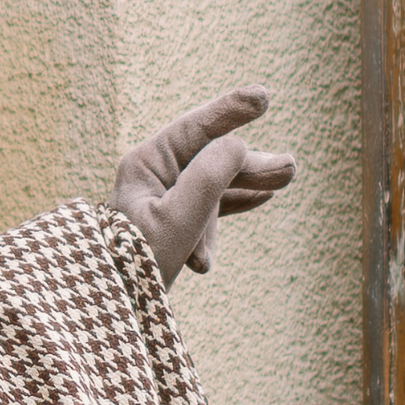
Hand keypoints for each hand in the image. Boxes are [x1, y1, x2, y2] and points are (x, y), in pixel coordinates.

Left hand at [109, 86, 296, 285]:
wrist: (114, 308)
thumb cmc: (139, 263)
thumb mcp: (177, 219)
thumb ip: (209, 177)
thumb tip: (238, 145)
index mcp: (144, 165)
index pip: (194, 128)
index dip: (229, 110)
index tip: (263, 96)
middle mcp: (151, 177)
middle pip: (210, 157)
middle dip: (250, 161)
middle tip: (290, 168)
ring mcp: (161, 200)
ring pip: (215, 181)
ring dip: (249, 182)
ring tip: (286, 177)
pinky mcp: (170, 224)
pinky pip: (210, 206)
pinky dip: (235, 203)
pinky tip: (262, 199)